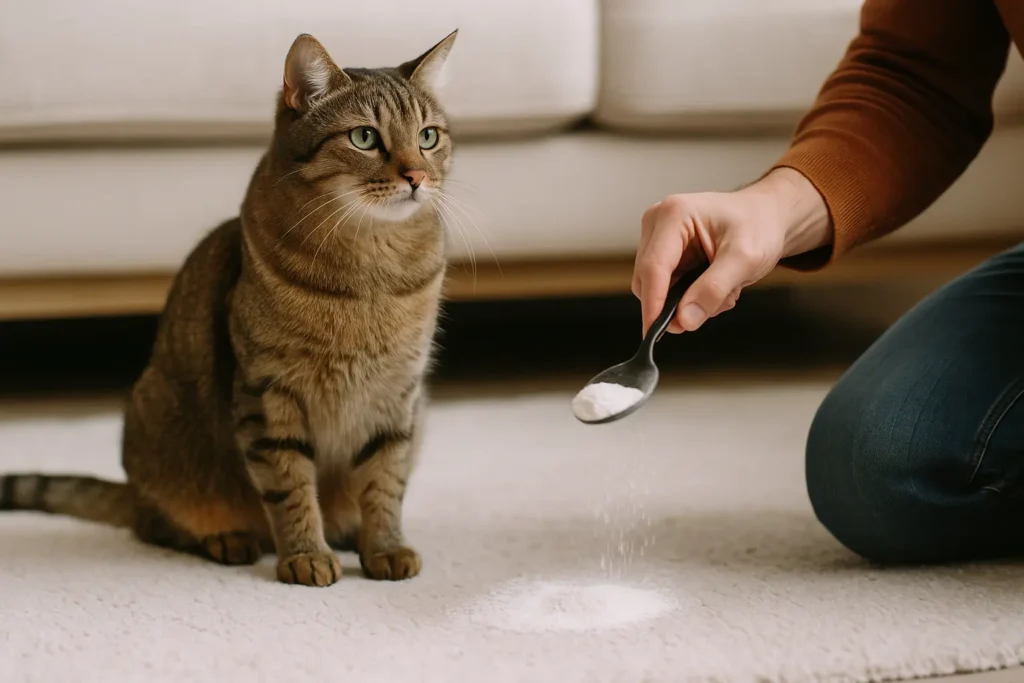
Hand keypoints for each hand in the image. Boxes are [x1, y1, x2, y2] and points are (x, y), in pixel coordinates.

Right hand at [632, 168, 831, 335]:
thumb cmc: (759, 225)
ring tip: (723, 290)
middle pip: (647, 280)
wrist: (767, 216)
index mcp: (673, 214)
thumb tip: (684, 319)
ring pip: (655, 288)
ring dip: (688, 300)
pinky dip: (689, 296)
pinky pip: (665, 288)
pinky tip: (714, 286)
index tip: (654, 333)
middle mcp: (658, 223)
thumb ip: (713, 289)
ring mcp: (658, 238)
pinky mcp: (664, 253)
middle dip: (679, 302)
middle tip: (719, 303)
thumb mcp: (745, 259)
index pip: (653, 267)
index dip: (653, 303)